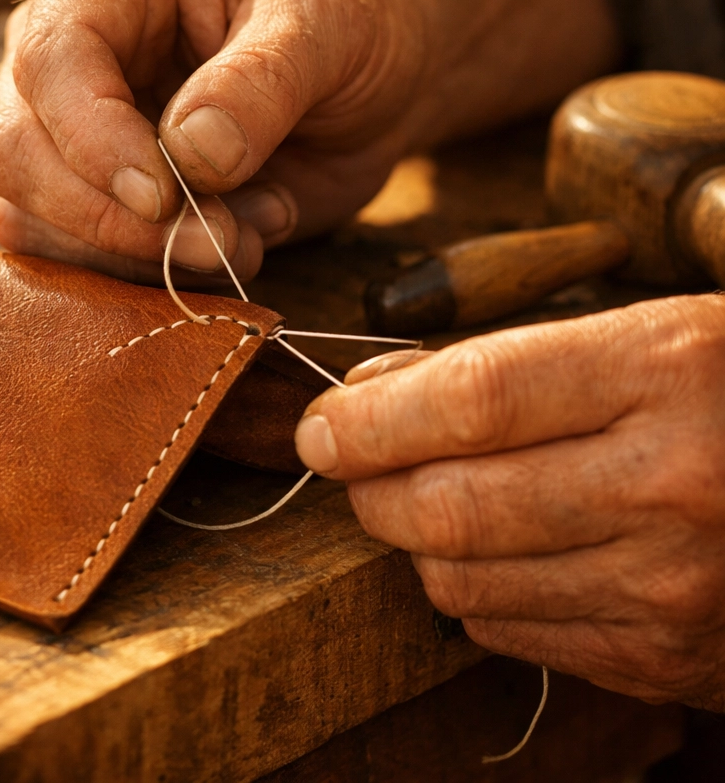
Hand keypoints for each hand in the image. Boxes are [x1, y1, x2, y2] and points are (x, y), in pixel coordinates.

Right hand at [0, 0, 617, 281]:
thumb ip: (260, 83)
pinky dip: (150, 275)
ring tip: (246, 231)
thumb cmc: (348, 23)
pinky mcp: (97, 197)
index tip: (167, 198)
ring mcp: (73, 131)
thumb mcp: (327, 27)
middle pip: (14, 152)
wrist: (372, 78)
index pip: (51, 59)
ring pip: (33, 219)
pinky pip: (77, 259)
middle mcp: (68, 51)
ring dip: (139, 256)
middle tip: (218, 239)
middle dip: (111, 220)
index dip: (93, 141)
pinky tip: (232, 241)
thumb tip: (191, 156)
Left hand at [295, 295, 724, 709]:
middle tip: (356, 462)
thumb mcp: (636, 335)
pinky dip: (473, 588)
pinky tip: (503, 549)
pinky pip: (506, 632)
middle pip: (449, 504)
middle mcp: (673, 485)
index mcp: (664, 371)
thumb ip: (496, 363)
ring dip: (416, 539)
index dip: (371, 419)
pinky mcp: (664, 659)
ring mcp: (671, 587)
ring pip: (460, 581)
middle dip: (370, 487)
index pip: (471, 401)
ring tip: (435, 496)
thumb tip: (366, 396)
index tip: (322, 426)